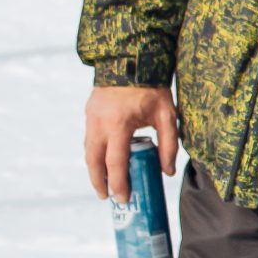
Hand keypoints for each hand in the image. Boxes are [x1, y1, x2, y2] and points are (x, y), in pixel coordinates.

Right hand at [85, 84, 177, 201]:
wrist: (131, 59)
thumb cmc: (152, 88)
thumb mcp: (167, 116)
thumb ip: (168, 145)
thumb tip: (167, 171)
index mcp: (119, 125)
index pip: (116, 163)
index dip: (118, 183)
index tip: (123, 198)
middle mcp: (100, 123)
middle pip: (94, 161)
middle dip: (99, 182)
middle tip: (106, 197)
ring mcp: (91, 117)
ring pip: (88, 150)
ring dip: (94, 169)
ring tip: (104, 183)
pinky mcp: (89, 112)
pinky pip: (89, 138)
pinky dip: (94, 153)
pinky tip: (104, 161)